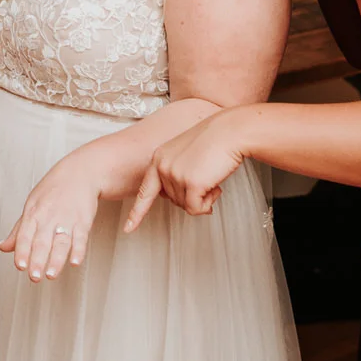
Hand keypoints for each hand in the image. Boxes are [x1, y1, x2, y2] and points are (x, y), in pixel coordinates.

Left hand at [0, 148, 106, 281]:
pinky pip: (81, 237)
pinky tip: (75, 261)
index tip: (20, 265)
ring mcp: (67, 219)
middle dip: (37, 260)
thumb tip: (2, 246)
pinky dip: (79, 250)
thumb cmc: (54, 189)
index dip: (22, 251)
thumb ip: (18, 230)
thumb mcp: (31, 205)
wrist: (80, 172)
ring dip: (56, 260)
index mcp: (33, 213)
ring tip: (51, 274)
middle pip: (42, 241)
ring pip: (61, 242)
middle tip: (34, 276)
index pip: (25, 235)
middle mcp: (49, 216)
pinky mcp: (83, 221)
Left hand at [124, 111, 248, 231]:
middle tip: (206, 180)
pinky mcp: (190, 183)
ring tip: (212, 177)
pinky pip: (196, 209)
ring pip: (186, 206)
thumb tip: (182, 200)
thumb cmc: (216, 141)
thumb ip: (177, 173)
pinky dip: (208, 204)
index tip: (129, 228)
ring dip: (203, 198)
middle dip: (192, 196)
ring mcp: (174, 175)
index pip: (145, 190)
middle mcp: (162, 166)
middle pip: (174, 200)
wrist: (231, 131)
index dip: (137, 212)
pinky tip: (216, 187)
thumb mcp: (187, 155)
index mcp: (159, 158)